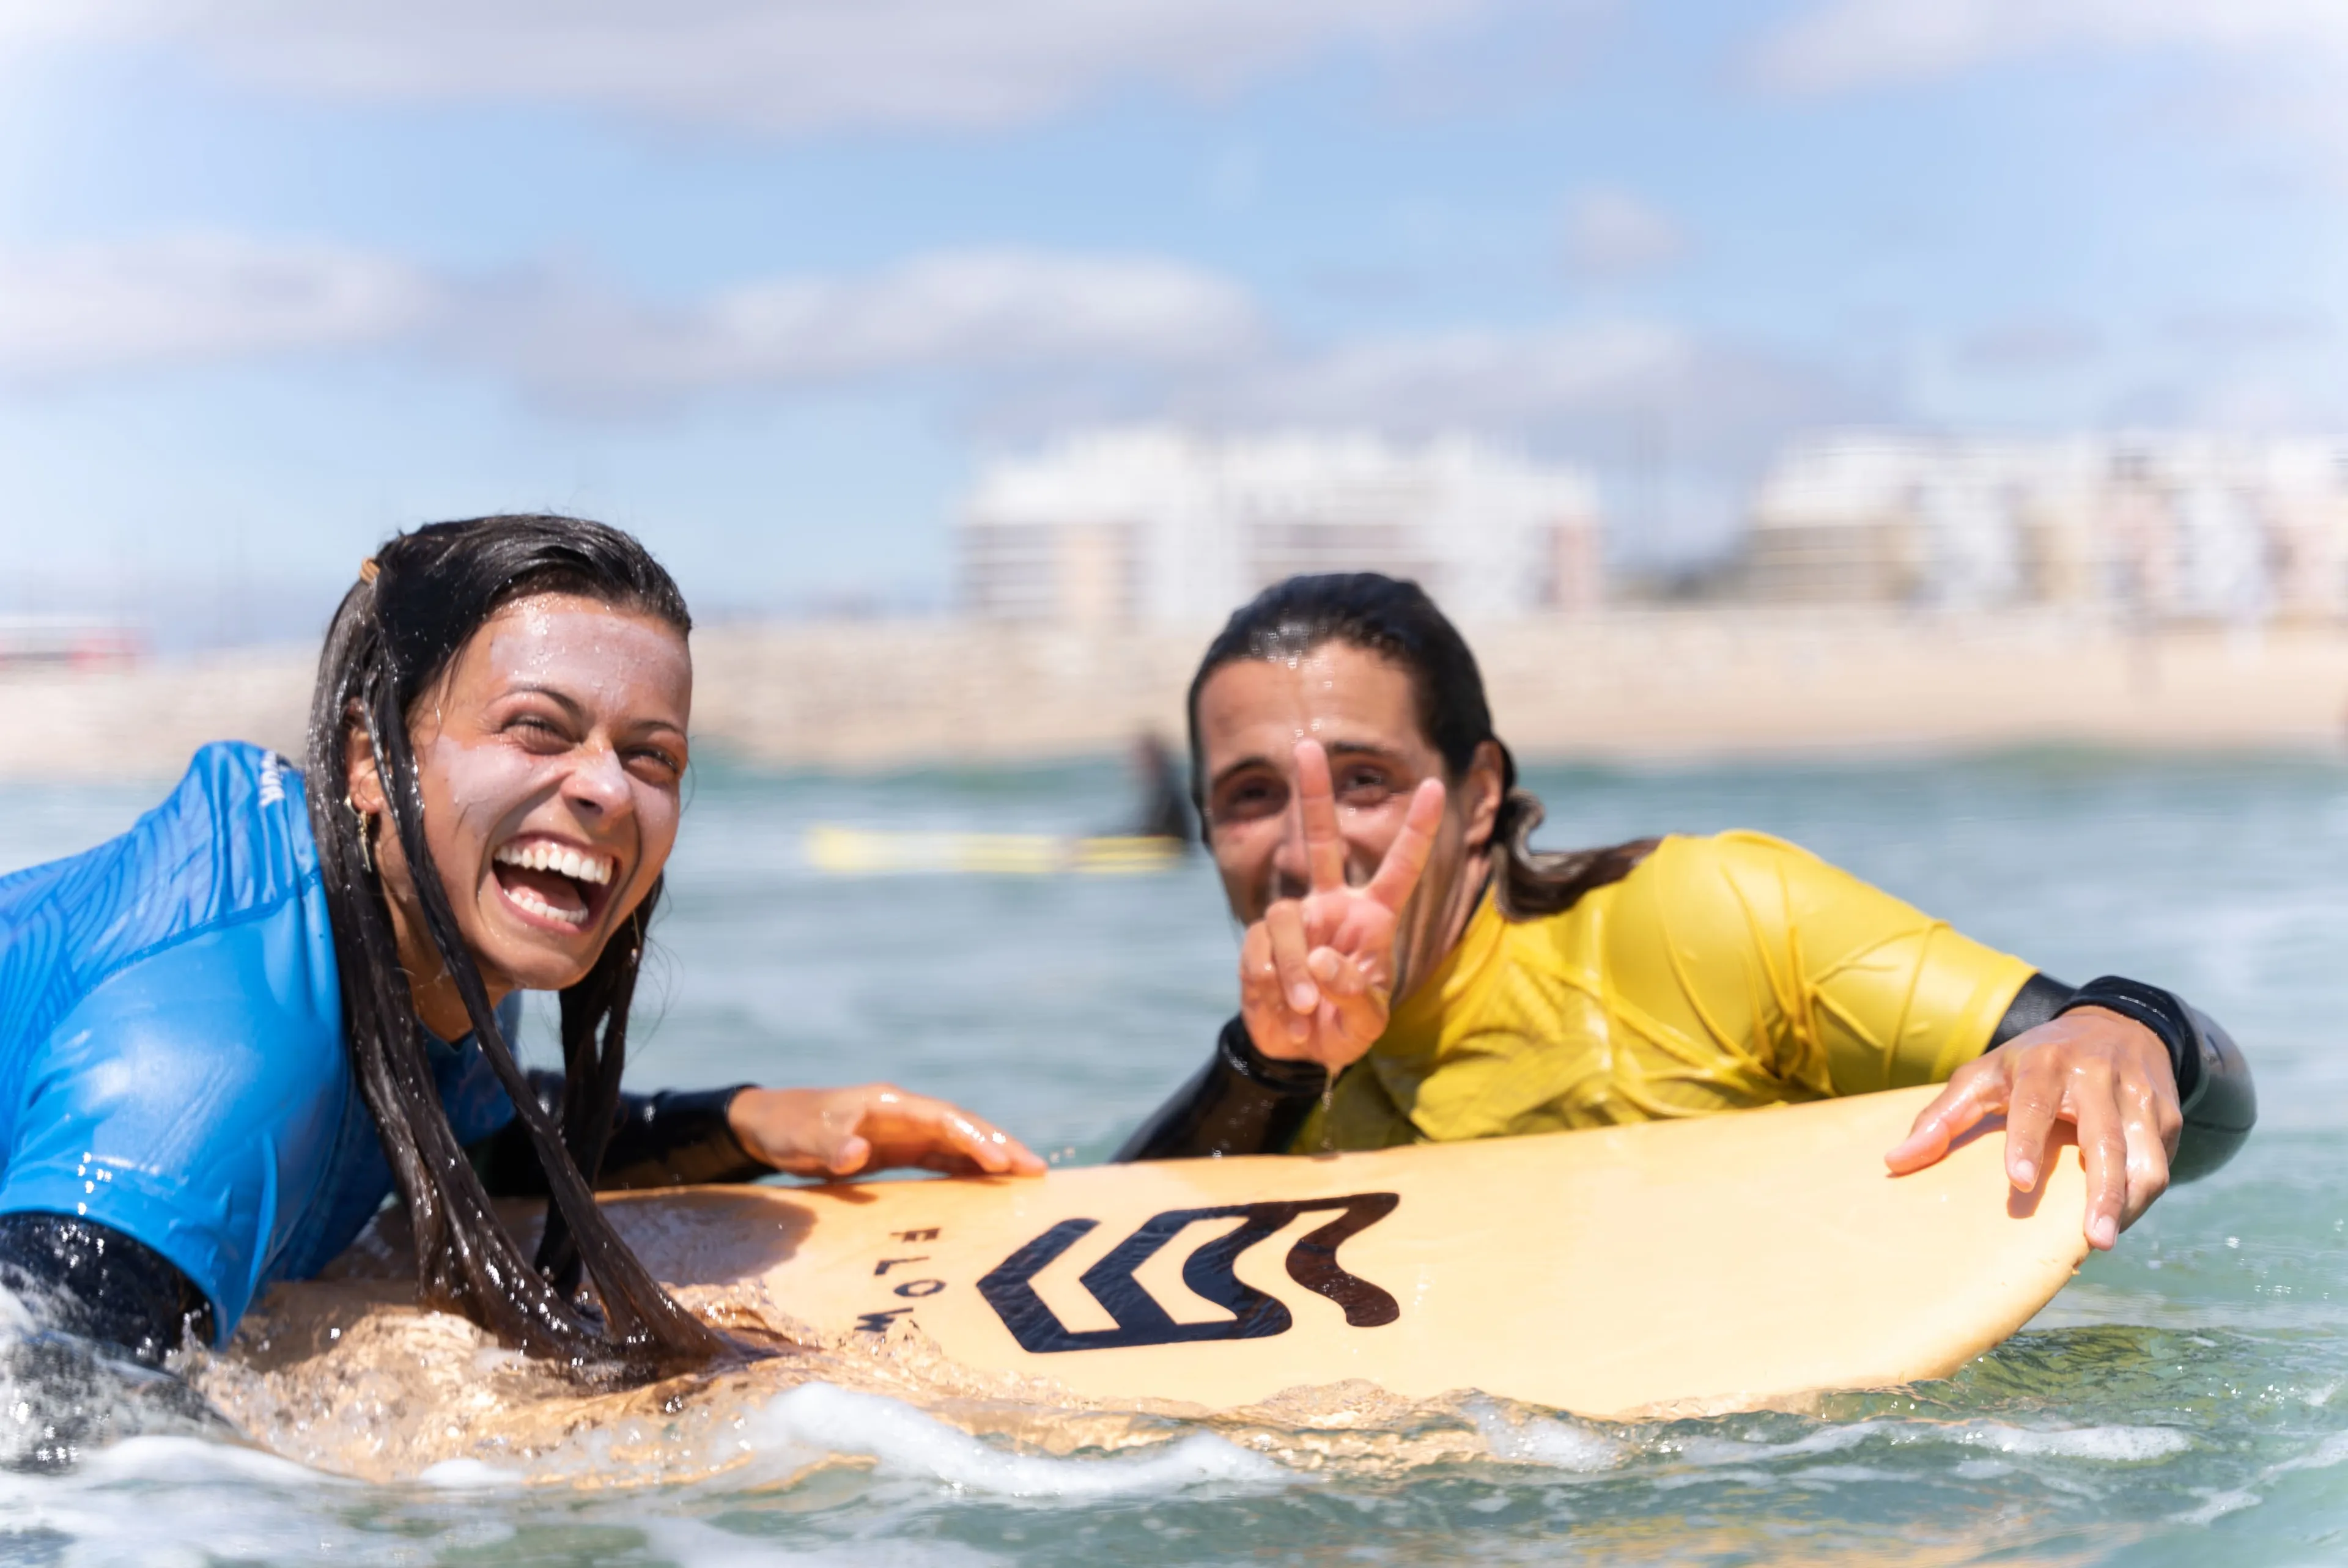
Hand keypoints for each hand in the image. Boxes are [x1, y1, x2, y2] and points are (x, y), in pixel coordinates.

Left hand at [726, 1084, 1046, 1179]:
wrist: (769, 1124)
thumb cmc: (788, 1129)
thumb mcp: (802, 1139)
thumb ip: (830, 1144)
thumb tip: (856, 1153)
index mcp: (889, 1104)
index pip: (943, 1119)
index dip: (974, 1139)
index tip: (1001, 1163)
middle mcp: (905, 1113)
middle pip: (963, 1126)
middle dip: (1000, 1144)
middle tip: (1037, 1170)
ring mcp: (905, 1130)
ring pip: (959, 1140)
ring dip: (993, 1155)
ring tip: (1030, 1175)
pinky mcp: (901, 1148)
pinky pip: (944, 1156)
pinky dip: (970, 1166)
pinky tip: (992, 1184)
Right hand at [1240, 739, 1444, 1070]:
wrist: (1299, 1053)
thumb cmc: (1345, 1028)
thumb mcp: (1367, 1022)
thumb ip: (1355, 992)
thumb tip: (1323, 958)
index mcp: (1372, 918)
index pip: (1400, 867)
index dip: (1417, 829)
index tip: (1435, 785)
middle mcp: (1332, 907)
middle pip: (1321, 841)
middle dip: (1313, 794)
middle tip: (1305, 745)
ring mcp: (1294, 922)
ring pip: (1284, 917)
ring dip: (1294, 970)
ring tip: (1304, 1009)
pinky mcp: (1258, 943)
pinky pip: (1259, 950)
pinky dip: (1271, 983)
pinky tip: (1282, 1007)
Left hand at [1884, 1007, 2181, 1249]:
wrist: (2118, 1025)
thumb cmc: (2036, 1060)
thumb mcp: (1986, 1073)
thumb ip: (1942, 1115)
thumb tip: (1895, 1163)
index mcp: (2046, 1063)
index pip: (2035, 1102)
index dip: (2027, 1142)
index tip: (2017, 1181)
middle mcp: (2097, 1076)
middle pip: (2105, 1138)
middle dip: (2102, 1192)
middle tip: (2094, 1241)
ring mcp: (2139, 1096)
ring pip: (2144, 1158)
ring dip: (2130, 1202)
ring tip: (2106, 1239)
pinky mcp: (2167, 1117)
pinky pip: (2160, 1163)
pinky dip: (2142, 1195)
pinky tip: (2121, 1219)